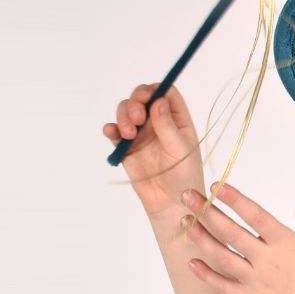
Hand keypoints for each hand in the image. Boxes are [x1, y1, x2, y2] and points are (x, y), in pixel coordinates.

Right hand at [102, 82, 203, 216]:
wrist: (170, 203)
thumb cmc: (184, 177)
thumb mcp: (180, 150)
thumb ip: (168, 126)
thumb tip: (158, 101)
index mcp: (176, 119)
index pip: (165, 93)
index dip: (155, 90)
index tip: (147, 98)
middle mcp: (158, 122)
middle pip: (142, 98)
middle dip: (135, 102)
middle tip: (137, 117)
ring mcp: (141, 134)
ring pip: (126, 112)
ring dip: (123, 116)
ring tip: (128, 134)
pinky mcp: (127, 148)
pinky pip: (115, 133)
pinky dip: (111, 129)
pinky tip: (111, 132)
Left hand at [179, 182, 294, 293]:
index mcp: (286, 243)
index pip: (255, 215)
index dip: (234, 199)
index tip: (215, 186)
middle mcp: (268, 261)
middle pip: (231, 232)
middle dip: (207, 211)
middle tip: (187, 195)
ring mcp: (257, 282)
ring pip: (222, 257)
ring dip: (201, 238)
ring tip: (186, 221)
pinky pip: (224, 287)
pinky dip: (206, 275)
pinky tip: (192, 262)